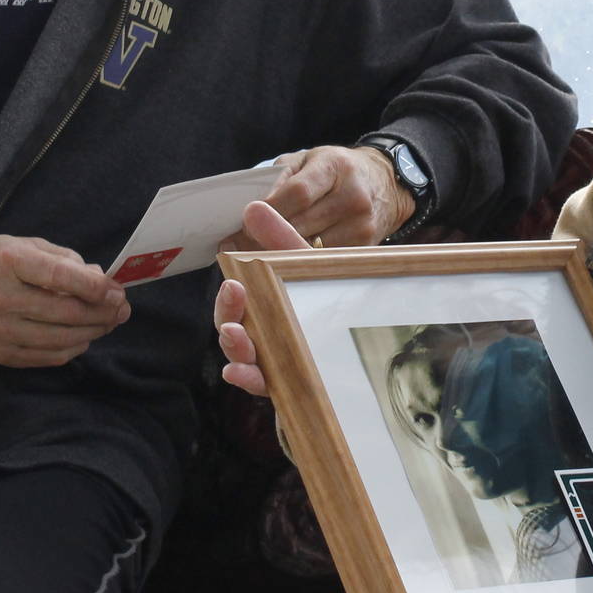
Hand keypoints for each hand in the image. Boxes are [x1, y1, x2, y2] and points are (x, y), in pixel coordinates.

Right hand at [0, 235, 127, 367]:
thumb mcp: (22, 245)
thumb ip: (62, 259)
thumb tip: (100, 278)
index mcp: (9, 262)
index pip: (61, 277)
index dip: (95, 287)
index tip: (117, 292)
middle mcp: (1, 298)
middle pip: (65, 313)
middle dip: (102, 314)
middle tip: (122, 311)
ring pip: (60, 340)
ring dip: (92, 333)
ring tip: (107, 324)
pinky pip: (45, 357)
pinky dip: (71, 349)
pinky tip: (83, 338)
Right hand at [213, 202, 309, 396]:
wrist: (365, 328)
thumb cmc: (327, 294)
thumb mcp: (307, 267)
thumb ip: (281, 240)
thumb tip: (253, 207)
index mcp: (261, 307)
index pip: (235, 305)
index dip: (228, 299)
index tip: (234, 285)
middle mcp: (261, 335)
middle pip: (233, 333)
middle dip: (228, 324)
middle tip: (233, 319)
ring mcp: (272, 362)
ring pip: (243, 360)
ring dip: (235, 351)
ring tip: (236, 339)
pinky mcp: (288, 384)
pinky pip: (263, 385)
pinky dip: (249, 379)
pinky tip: (240, 373)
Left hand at [227, 146, 412, 250]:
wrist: (385, 183)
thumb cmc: (335, 171)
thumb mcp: (307, 161)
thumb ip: (279, 179)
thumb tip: (248, 212)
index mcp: (335, 166)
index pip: (296, 194)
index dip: (266, 213)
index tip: (241, 225)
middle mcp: (353, 196)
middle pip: (301, 226)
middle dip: (264, 238)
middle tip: (235, 247)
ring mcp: (362, 225)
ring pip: (310, 249)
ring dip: (279, 255)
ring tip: (254, 256)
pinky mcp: (365, 248)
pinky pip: (324, 262)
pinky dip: (300, 264)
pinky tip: (282, 262)